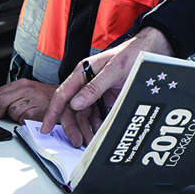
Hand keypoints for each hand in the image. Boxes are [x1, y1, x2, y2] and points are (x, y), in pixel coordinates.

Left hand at [0, 78, 56, 124]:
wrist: (68, 100)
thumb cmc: (47, 99)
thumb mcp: (29, 93)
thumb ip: (13, 97)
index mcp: (21, 84)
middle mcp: (25, 89)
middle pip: (0, 103)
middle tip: (7, 114)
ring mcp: (31, 99)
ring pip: (11, 112)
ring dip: (16, 117)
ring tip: (29, 113)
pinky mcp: (37, 111)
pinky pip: (22, 120)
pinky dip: (25, 122)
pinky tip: (34, 117)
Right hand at [39, 27, 171, 146]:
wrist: (147, 52)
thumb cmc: (130, 55)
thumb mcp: (113, 70)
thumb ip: (94, 87)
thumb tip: (76, 103)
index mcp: (82, 72)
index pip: (62, 94)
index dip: (52, 112)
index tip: (46, 127)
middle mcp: (85, 82)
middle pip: (71, 108)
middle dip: (72, 126)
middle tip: (76, 141)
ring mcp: (94, 91)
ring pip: (82, 114)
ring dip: (84, 129)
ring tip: (89, 141)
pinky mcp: (104, 98)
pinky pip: (95, 115)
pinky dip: (95, 125)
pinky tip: (97, 133)